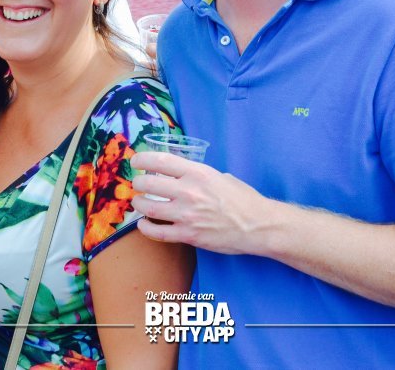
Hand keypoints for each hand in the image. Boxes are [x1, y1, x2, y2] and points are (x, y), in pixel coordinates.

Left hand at [130, 151, 269, 254]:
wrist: (258, 225)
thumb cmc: (243, 199)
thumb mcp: (222, 177)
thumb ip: (200, 176)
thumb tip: (184, 175)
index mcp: (198, 173)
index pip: (161, 161)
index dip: (143, 159)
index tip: (136, 161)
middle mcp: (189, 192)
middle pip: (149, 184)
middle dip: (139, 183)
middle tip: (139, 184)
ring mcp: (187, 215)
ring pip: (148, 208)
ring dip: (139, 204)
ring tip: (139, 202)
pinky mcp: (188, 235)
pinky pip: (158, 232)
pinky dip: (146, 228)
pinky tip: (144, 224)